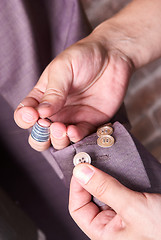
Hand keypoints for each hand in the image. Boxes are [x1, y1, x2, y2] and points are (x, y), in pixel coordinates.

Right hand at [14, 32, 132, 150]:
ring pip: (59, 141)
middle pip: (40, 134)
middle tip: (47, 126)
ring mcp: (73, 118)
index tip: (32, 114)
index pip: (25, 114)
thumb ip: (53, 91)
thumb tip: (41, 112)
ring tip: (62, 129)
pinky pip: (80, 136)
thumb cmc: (84, 56)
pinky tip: (74, 131)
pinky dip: (76, 138)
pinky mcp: (90, 122)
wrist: (113, 55)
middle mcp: (56, 111)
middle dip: (40, 136)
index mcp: (43, 96)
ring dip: (57, 140)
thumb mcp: (63, 69)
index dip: (24, 118)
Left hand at [69, 163, 160, 239]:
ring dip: (103, 176)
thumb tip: (81, 172)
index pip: (78, 209)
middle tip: (91, 161)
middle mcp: (110, 225)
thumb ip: (105, 189)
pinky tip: (116, 169)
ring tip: (102, 163)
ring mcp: (122, 214)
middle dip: (90, 179)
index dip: (77, 187)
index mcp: (104, 234)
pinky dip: (115, 177)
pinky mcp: (133, 205)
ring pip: (104, 191)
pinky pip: (117, 189)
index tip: (80, 168)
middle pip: (90, 198)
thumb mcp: (132, 207)